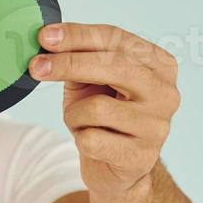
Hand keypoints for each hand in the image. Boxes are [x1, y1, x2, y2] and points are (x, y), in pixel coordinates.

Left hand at [28, 23, 180, 196]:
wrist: (116, 167)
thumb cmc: (103, 116)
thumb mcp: (92, 80)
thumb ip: (79, 57)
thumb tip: (48, 39)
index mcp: (159, 65)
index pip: (116, 39)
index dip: (78, 35)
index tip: (45, 36)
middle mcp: (166, 93)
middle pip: (112, 66)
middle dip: (68, 63)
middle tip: (36, 66)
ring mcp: (157, 127)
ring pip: (97, 108)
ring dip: (74, 113)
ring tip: (79, 121)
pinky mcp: (140, 157)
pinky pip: (91, 140)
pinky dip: (79, 138)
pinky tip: (90, 141)